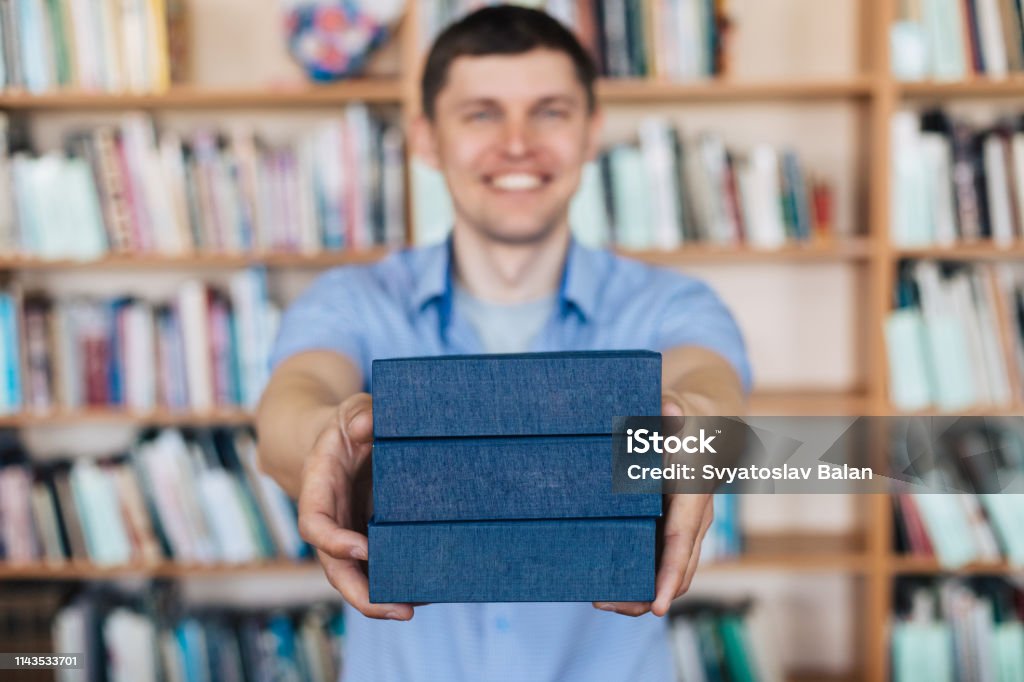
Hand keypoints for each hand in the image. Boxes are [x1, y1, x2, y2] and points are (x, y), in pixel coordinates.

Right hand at [297, 392, 414, 619]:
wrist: (344, 439)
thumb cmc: (349, 425)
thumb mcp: (353, 410)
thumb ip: (359, 414)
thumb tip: (368, 425)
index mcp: (319, 490)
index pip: (315, 524)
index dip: (334, 542)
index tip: (364, 550)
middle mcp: (332, 522)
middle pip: (336, 569)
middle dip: (363, 595)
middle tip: (401, 610)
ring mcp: (350, 535)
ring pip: (358, 578)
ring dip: (384, 600)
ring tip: (420, 608)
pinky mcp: (371, 541)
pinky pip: (380, 569)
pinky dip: (400, 584)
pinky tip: (431, 593)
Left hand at [593, 399, 713, 617]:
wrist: (709, 425)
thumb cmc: (688, 420)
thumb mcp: (680, 411)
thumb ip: (671, 412)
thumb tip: (667, 405)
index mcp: (694, 497)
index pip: (681, 543)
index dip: (668, 576)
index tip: (657, 607)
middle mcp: (696, 520)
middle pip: (677, 572)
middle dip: (645, 597)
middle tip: (603, 604)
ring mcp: (688, 529)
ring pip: (672, 574)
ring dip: (641, 593)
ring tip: (601, 600)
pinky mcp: (676, 531)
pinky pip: (664, 563)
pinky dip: (643, 578)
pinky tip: (611, 583)